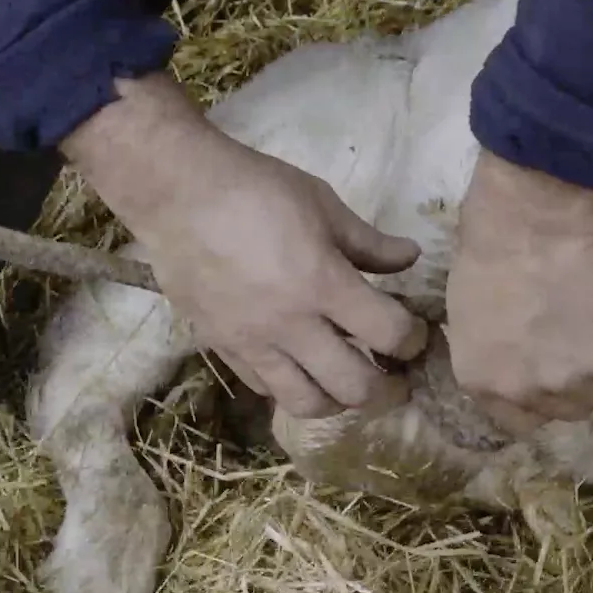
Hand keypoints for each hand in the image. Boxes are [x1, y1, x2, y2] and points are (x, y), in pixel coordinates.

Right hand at [63, 71, 425, 417]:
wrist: (175, 192)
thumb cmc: (255, 188)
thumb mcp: (322, 204)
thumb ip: (369, 243)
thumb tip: (409, 258)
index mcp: (322, 283)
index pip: (389, 334)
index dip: (414, 340)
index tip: (417, 335)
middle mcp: (290, 324)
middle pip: (355, 388)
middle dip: (387, 389)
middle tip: (396, 377)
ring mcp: (253, 343)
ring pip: (308, 404)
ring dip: (339, 401)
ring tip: (349, 383)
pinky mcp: (223, 348)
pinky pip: (266, 389)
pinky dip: (294, 388)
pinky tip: (305, 371)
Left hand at [444, 149, 592, 437]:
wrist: (533, 217)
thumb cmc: (492, 243)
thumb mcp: (470, 309)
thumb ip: (493, 345)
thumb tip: (514, 350)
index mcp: (482, 380)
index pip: (519, 420)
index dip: (543, 403)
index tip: (557, 382)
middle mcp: (524, 390)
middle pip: (568, 410)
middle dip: (582, 389)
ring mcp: (569, 378)